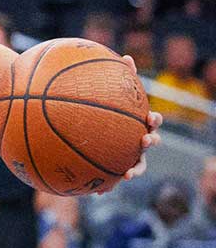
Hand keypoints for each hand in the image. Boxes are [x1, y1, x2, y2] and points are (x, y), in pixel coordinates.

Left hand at [97, 56, 162, 192]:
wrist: (92, 135)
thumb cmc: (106, 111)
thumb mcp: (110, 93)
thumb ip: (119, 76)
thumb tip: (127, 55)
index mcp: (136, 123)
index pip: (151, 121)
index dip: (154, 121)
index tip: (150, 118)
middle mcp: (137, 140)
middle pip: (149, 143)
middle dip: (149, 143)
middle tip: (144, 140)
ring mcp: (129, 155)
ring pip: (138, 165)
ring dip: (136, 169)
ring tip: (129, 173)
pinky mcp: (117, 169)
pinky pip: (113, 178)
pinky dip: (109, 185)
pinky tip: (98, 192)